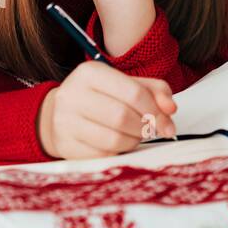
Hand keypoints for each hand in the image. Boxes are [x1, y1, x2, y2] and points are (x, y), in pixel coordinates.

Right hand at [37, 61, 176, 158]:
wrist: (57, 115)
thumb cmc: (99, 98)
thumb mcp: (124, 84)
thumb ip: (153, 90)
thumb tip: (171, 108)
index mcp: (89, 72)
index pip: (133, 92)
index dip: (156, 111)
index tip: (168, 124)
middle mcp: (72, 94)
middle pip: (123, 116)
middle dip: (145, 127)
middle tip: (152, 131)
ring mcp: (65, 122)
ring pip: (114, 139)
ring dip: (133, 141)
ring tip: (134, 135)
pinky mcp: (66, 146)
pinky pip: (103, 155)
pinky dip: (119, 152)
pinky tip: (118, 143)